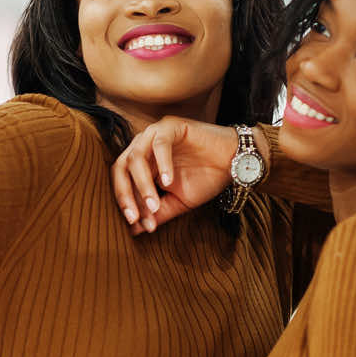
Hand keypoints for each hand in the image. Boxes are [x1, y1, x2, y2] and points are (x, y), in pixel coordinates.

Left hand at [111, 117, 241, 234]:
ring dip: (142, 183)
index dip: (127, 204)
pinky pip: (160, 144)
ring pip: (136, 157)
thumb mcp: (178, 201)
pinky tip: (169, 181)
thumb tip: (135, 230)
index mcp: (142, 162)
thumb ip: (157, 212)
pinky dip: (162, 164)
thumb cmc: (206, 179)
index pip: (124, 181)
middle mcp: (144, 146)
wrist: (234, 163)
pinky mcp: (172, 126)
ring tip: (154, 205)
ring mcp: (156, 134)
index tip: (136, 224)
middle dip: (125, 194)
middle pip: (121, 167)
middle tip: (135, 216)